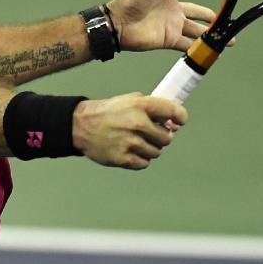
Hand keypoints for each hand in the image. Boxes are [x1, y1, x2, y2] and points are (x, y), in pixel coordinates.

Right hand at [72, 94, 187, 169]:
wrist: (81, 125)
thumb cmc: (108, 113)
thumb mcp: (130, 101)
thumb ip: (152, 108)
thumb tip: (173, 122)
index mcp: (140, 105)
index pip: (173, 111)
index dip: (180, 117)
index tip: (180, 122)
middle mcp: (137, 123)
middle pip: (166, 138)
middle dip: (160, 137)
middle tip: (150, 134)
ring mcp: (130, 142)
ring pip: (156, 152)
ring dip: (150, 149)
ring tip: (136, 142)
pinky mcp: (123, 158)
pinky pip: (144, 163)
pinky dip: (140, 159)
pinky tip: (130, 150)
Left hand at [106, 0, 216, 52]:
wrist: (119, 25)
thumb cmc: (132, 1)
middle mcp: (173, 9)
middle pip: (196, 12)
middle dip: (211, 16)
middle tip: (225, 19)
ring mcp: (173, 25)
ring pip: (196, 30)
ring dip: (210, 35)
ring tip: (229, 40)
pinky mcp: (170, 39)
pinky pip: (188, 44)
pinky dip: (199, 49)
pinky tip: (213, 51)